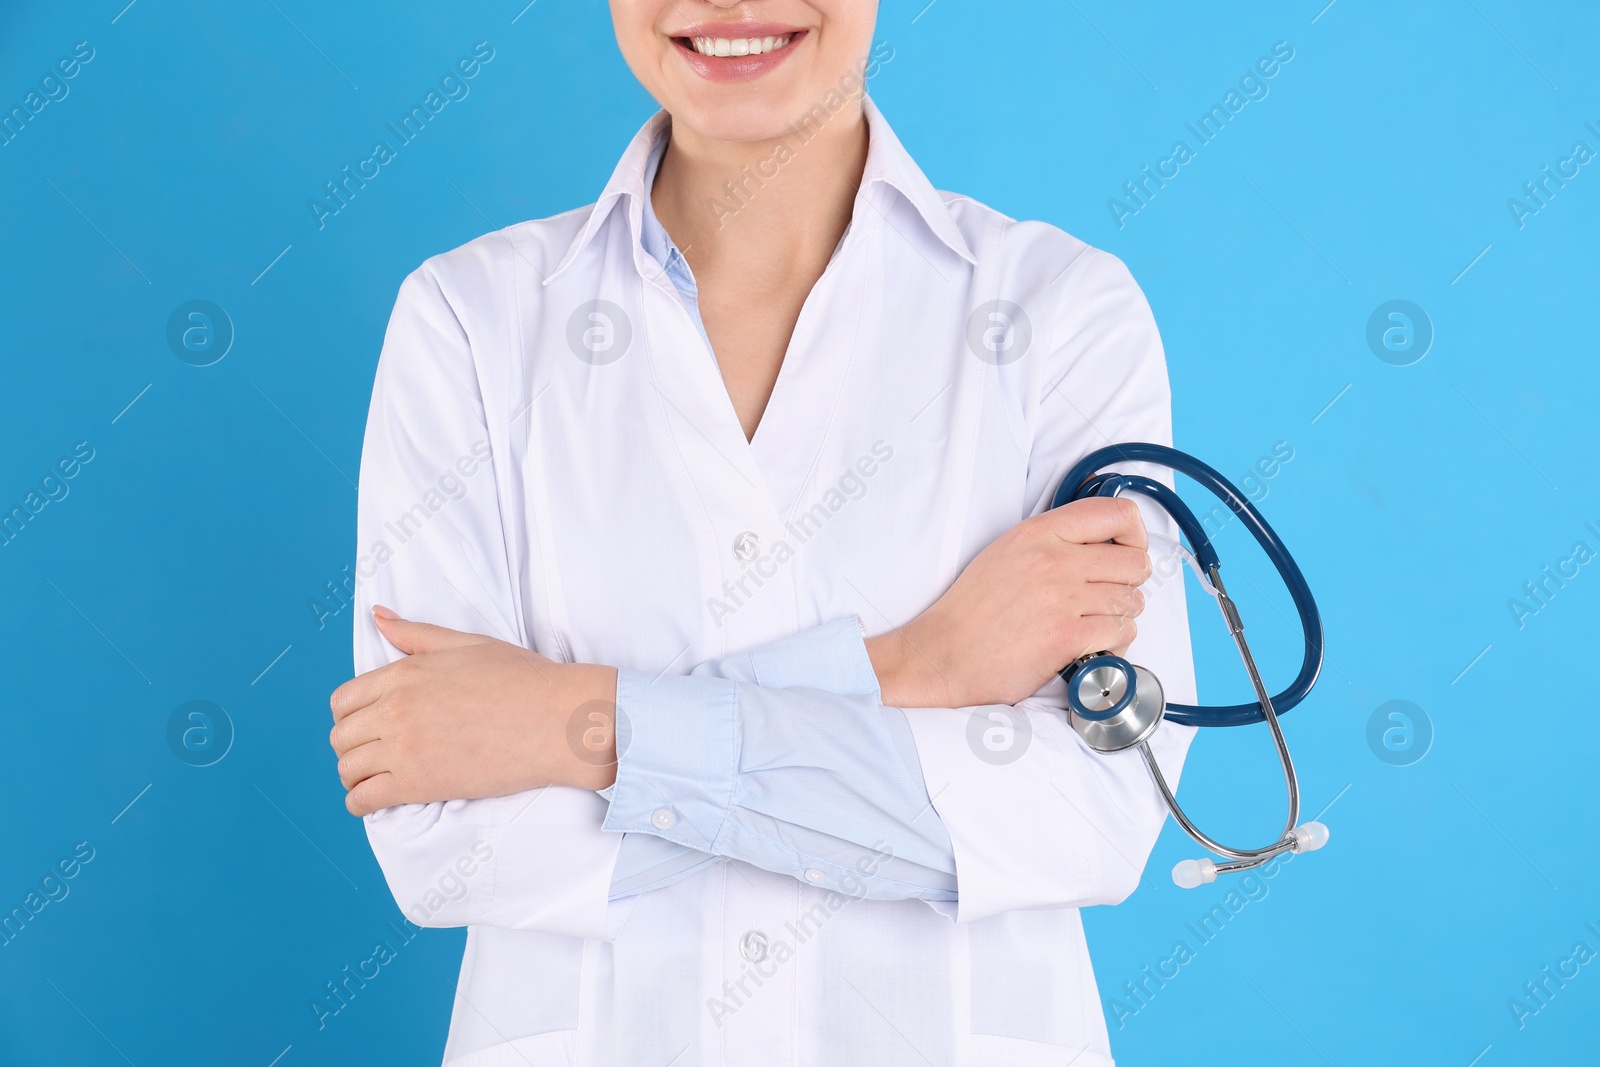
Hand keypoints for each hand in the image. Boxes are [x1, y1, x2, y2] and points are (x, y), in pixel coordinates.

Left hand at [328, 608, 619, 815]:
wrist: (559, 720)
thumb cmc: (524, 678)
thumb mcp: (468, 644)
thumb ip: (416, 634)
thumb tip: (378, 616)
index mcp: (404, 673)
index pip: (344, 701)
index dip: (351, 716)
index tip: (368, 726)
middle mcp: (396, 709)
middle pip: (341, 737)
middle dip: (352, 747)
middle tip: (375, 754)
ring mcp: (405, 748)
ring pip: (347, 769)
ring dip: (356, 776)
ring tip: (377, 778)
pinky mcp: (419, 784)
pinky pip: (364, 800)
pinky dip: (362, 803)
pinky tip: (378, 799)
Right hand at [866, 497, 1150, 708]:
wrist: (942, 654)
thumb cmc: (971, 611)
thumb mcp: (1006, 553)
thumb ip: (1051, 541)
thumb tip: (1100, 544)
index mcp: (1038, 533)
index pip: (1117, 513)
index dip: (1135, 534)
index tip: (1127, 550)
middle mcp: (1054, 559)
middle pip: (1135, 561)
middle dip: (1130, 583)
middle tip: (1108, 595)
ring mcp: (1063, 598)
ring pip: (1132, 601)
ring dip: (1120, 616)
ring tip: (1092, 623)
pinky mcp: (1068, 636)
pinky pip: (1121, 633)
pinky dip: (1113, 644)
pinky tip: (1088, 645)